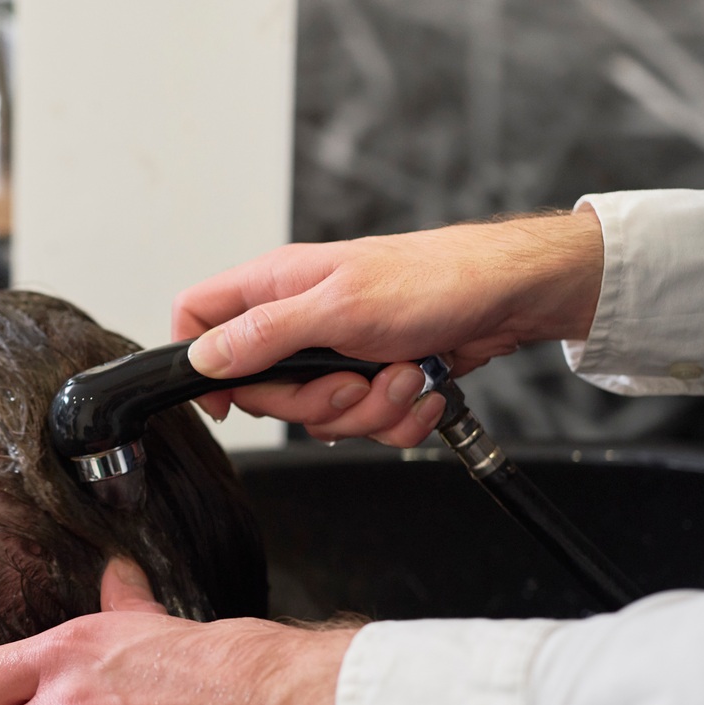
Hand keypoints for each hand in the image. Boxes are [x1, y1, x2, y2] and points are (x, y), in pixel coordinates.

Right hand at [172, 208, 604, 444]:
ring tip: (400, 375)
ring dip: (368, 410)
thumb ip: (264, 334)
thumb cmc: (432, 280)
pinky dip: (398, 416)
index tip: (225, 398)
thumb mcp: (337, 307)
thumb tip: (203, 357)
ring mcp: (336, 352)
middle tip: (350, 380)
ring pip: (319, 416)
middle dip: (315, 403)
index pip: (199, 318)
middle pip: (262, 390)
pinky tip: (420, 387)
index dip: (198, 362)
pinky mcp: (372, 378)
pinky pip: (364, 424)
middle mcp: (299, 319)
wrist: (506, 298)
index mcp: (275, 287)